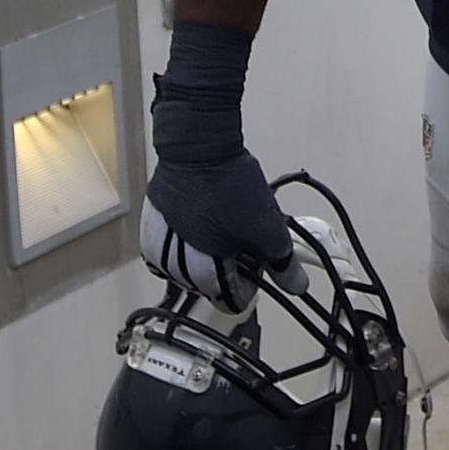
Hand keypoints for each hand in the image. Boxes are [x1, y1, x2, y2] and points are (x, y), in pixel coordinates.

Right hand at [142, 73, 294, 308]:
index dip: (250, 288)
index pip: (230, 303)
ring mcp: (160, 245)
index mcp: (204, 273)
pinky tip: (196, 228)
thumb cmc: (227, 185)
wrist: (199, 146)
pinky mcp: (152, 224)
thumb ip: (283, 263)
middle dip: (227, 271)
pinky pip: (166, 248)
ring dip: (204, 258)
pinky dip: (182, 244)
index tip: (257, 270)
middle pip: (207, 287)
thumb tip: (296, 285)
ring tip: (221, 234)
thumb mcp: (268, 228)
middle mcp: (176, 265)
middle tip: (242, 246)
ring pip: (185, 270)